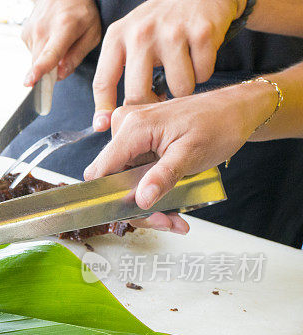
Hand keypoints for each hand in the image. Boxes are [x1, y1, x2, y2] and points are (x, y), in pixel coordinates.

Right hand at [21, 0, 100, 85]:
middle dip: (50, 71)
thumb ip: (77, 56)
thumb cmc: (81, 12)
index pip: (50, 53)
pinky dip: (42, 52)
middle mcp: (43, 29)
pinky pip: (33, 53)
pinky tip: (50, 38)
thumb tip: (60, 75)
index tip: (29, 81)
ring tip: (59, 40)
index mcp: (64, 27)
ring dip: (47, 59)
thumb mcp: (92, 33)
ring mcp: (31, 30)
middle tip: (65, 56)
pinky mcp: (24, 34)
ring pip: (36, 60)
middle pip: (40, 63)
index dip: (39, 69)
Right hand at [83, 81, 277, 232]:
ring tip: (174, 218)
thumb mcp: (192, 154)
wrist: (237, 109)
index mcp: (134, 127)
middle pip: (113, 180)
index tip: (131, 215)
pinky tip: (171, 206)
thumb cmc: (220, 123)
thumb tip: (141, 200)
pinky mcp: (140, 141)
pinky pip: (135, 173)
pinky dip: (151, 191)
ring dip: (147, 203)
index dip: (108, 198)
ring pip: (124, 181)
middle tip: (165, 221)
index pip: (101, 170)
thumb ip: (163, 177)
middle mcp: (127, 127)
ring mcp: (132, 133)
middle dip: (137, 206)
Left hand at [92, 0, 244, 131]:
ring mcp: (172, 32)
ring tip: (181, 71)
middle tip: (158, 100)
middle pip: (137, 95)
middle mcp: (141, 33)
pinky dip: (203, 72)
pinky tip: (197, 57)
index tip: (106, 127)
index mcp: (117, 37)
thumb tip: (103, 122)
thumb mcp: (128, 40)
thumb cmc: (159, 25)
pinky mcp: (202, 32)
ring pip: (177, 88)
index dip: (104, 110)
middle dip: (149, 106)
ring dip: (182, 89)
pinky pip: (203, 74)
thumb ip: (114, 74)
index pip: (103, 82)